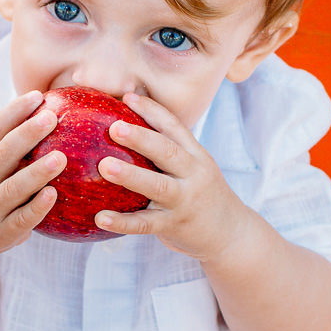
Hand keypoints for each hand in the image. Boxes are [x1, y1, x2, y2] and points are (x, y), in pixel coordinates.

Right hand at [0, 90, 65, 257]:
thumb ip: (11, 149)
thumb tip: (52, 113)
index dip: (13, 112)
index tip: (37, 96)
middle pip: (2, 154)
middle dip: (26, 135)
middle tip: (51, 118)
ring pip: (12, 188)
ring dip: (35, 172)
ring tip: (60, 158)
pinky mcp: (2, 232)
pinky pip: (20, 219)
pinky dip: (36, 208)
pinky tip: (53, 195)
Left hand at [94, 93, 252, 261]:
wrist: (231, 234)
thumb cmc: (200, 196)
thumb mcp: (192, 170)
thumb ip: (166, 154)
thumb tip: (123, 132)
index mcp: (195, 155)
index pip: (174, 126)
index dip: (151, 110)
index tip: (127, 97)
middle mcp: (193, 174)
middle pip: (167, 151)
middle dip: (141, 138)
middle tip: (114, 127)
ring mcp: (185, 200)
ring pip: (157, 186)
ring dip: (131, 175)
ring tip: (104, 166)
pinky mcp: (175, 226)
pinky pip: (145, 224)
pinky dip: (122, 222)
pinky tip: (99, 217)